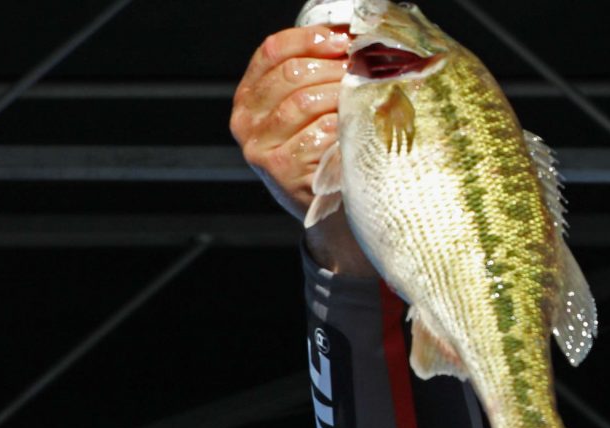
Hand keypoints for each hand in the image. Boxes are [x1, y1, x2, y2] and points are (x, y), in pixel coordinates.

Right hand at [229, 26, 366, 274]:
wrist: (331, 213)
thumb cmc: (325, 153)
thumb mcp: (309, 112)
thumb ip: (314, 76)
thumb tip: (348, 32)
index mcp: (248, 97)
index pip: (271, 51)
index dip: (309, 39)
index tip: (343, 39)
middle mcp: (245, 122)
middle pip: (290, 74)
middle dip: (332, 67)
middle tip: (363, 70)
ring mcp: (260, 149)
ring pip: (303, 102)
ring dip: (340, 94)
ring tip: (364, 97)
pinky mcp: (281, 171)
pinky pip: (317, 135)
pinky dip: (341, 127)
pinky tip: (356, 129)